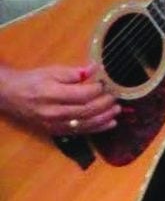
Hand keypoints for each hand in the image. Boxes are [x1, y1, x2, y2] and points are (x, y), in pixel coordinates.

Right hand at [0, 63, 118, 134]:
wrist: (10, 96)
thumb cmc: (33, 80)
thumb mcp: (52, 71)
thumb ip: (74, 73)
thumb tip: (95, 69)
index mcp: (52, 94)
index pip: (82, 95)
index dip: (98, 90)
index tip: (107, 83)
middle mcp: (54, 112)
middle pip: (86, 110)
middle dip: (104, 104)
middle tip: (116, 97)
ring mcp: (54, 125)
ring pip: (85, 124)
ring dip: (104, 118)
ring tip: (117, 110)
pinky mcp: (55, 132)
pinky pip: (79, 131)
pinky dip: (96, 128)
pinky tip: (109, 124)